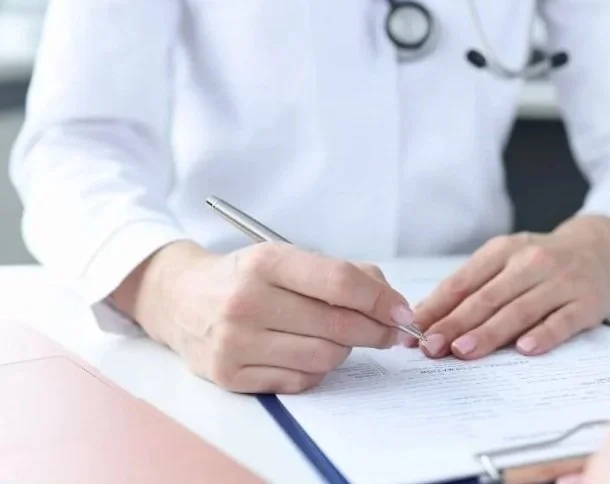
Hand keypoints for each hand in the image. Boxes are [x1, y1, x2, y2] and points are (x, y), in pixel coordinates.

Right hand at [113, 241, 414, 393]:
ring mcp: (235, 342)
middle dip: (375, 330)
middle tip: (389, 331)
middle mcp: (246, 302)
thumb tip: (391, 302)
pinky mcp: (230, 375)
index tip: (401, 311)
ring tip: (339, 337)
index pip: (340, 283)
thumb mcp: (288, 258)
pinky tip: (307, 351)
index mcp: (265, 262)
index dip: (381, 300)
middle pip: (338, 325)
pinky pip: (300, 379)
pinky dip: (316, 368)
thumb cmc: (246, 277)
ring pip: (324, 357)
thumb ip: (344, 273)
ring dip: (344, 350)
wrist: (180, 298)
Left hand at [410, 215, 609, 359]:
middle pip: (488, 297)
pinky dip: (544, 335)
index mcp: (503, 251)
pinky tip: (525, 349)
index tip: (414, 330)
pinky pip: (562, 321)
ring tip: (463, 351)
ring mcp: (561, 282)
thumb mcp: (504, 260)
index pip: (464, 282)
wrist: (599, 247)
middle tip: (432, 347)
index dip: (437, 307)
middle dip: (456, 324)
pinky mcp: (587, 302)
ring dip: (490, 332)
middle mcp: (531, 263)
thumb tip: (427, 317)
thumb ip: (471, 286)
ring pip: (520, 310)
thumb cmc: (541, 261)